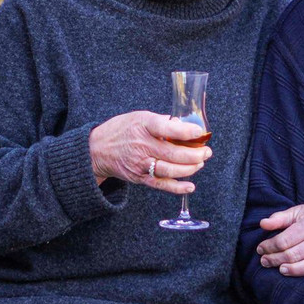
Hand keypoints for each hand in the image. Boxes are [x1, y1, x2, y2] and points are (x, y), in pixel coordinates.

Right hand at [88, 111, 210, 194]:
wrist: (97, 149)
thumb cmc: (122, 129)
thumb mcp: (140, 116)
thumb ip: (161, 121)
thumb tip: (184, 126)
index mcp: (143, 125)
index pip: (166, 127)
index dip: (185, 131)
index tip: (199, 132)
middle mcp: (142, 145)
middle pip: (172, 153)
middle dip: (194, 154)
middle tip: (206, 152)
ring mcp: (140, 164)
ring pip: (169, 170)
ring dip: (189, 169)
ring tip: (200, 163)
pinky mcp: (140, 177)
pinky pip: (161, 185)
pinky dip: (177, 187)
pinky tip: (190, 186)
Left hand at [256, 204, 303, 275]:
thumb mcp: (297, 212)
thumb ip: (279, 218)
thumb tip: (262, 224)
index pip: (285, 240)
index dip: (270, 246)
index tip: (260, 249)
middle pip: (295, 253)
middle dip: (276, 259)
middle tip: (265, 262)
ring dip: (294, 269)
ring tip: (281, 270)